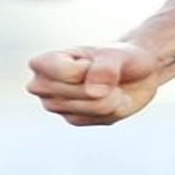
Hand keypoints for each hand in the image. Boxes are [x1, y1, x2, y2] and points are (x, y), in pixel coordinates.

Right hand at [26, 42, 163, 125]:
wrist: (131, 73)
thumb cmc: (118, 58)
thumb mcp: (116, 54)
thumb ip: (106, 67)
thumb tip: (94, 92)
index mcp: (42, 63)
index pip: (66, 73)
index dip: (89, 67)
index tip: (91, 61)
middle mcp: (42, 86)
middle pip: (85, 91)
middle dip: (105, 83)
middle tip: (105, 73)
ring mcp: (55, 106)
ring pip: (97, 106)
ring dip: (113, 96)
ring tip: (109, 85)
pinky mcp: (73, 120)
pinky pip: (104, 117)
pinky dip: (115, 107)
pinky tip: (110, 98)